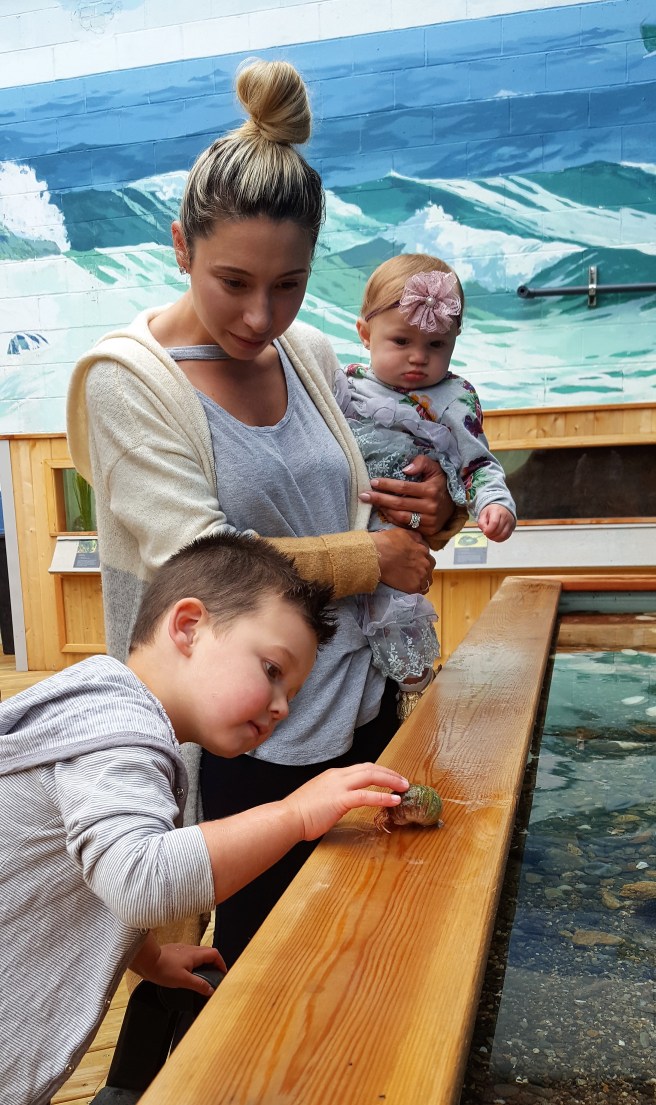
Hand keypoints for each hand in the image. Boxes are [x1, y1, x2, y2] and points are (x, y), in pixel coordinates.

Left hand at [131, 939, 225, 996]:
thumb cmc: (162, 969)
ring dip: (203, 962)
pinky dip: (192, 962)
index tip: (222, 973)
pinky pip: (188, 955)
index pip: (215, 954)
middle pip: (208, 952)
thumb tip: (211, 989)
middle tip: (213, 975)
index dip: (221, 963)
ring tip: (201, 975)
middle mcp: (190, 949)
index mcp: (195, 954)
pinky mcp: (174, 951)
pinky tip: (186, 972)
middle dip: (213, 963)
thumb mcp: (183, 981)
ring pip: (198, 953)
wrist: (146, 960)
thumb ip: (198, 984)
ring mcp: (181, 949)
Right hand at [284, 763, 409, 840]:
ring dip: (391, 780)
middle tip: (403, 781)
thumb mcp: (319, 797)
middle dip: (389, 773)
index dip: (379, 771)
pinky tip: (394, 800)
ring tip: (404, 787)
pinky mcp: (340, 800)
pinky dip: (383, 796)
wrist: (287, 818)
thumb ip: (333, 796)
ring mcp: (339, 786)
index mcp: (333, 775)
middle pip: (370, 768)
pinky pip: (366, 795)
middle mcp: (338, 776)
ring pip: (371, 776)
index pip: (361, 768)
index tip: (391, 778)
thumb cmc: (299, 813)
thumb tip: (342, 802)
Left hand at [359, 455, 453, 535]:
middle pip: (399, 503)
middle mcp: (430, 507)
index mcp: (430, 490)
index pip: (403, 487)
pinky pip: (405, 526)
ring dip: (384, 510)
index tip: (373, 482)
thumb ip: (421, 462)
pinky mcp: (428, 530)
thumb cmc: (440, 483)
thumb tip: (405, 469)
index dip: (387, 485)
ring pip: (400, 517)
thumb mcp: (435, 468)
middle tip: (363, 495)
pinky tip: (384, 512)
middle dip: (379, 499)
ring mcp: (429, 521)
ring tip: (372, 503)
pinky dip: (393, 519)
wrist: (455, 505)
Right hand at [371, 528, 432, 592]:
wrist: (375, 555)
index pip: (426, 554)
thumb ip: (414, 537)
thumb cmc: (384, 542)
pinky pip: (420, 590)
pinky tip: (409, 588)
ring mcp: (421, 574)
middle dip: (422, 567)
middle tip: (410, 570)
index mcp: (423, 548)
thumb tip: (419, 540)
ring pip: (427, 579)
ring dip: (420, 579)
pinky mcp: (414, 586)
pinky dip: (416, 589)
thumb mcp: (403, 532)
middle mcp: (425, 561)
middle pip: (429, 566)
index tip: (412, 559)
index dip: (419, 557)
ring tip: (409, 580)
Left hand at [478, 505, 515, 541]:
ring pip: (503, 535)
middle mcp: (505, 516)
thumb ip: (481, 523)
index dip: (489, 530)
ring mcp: (510, 522)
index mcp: (497, 511)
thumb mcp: (483, 514)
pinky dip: (500, 539)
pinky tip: (496, 537)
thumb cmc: (492, 512)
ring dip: (495, 538)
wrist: (501, 509)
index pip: (494, 522)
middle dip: (491, 535)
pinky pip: (506, 536)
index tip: (485, 532)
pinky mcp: (512, 527)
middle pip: (498, 530)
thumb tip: (485, 531)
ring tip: (491, 536)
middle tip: (487, 534)